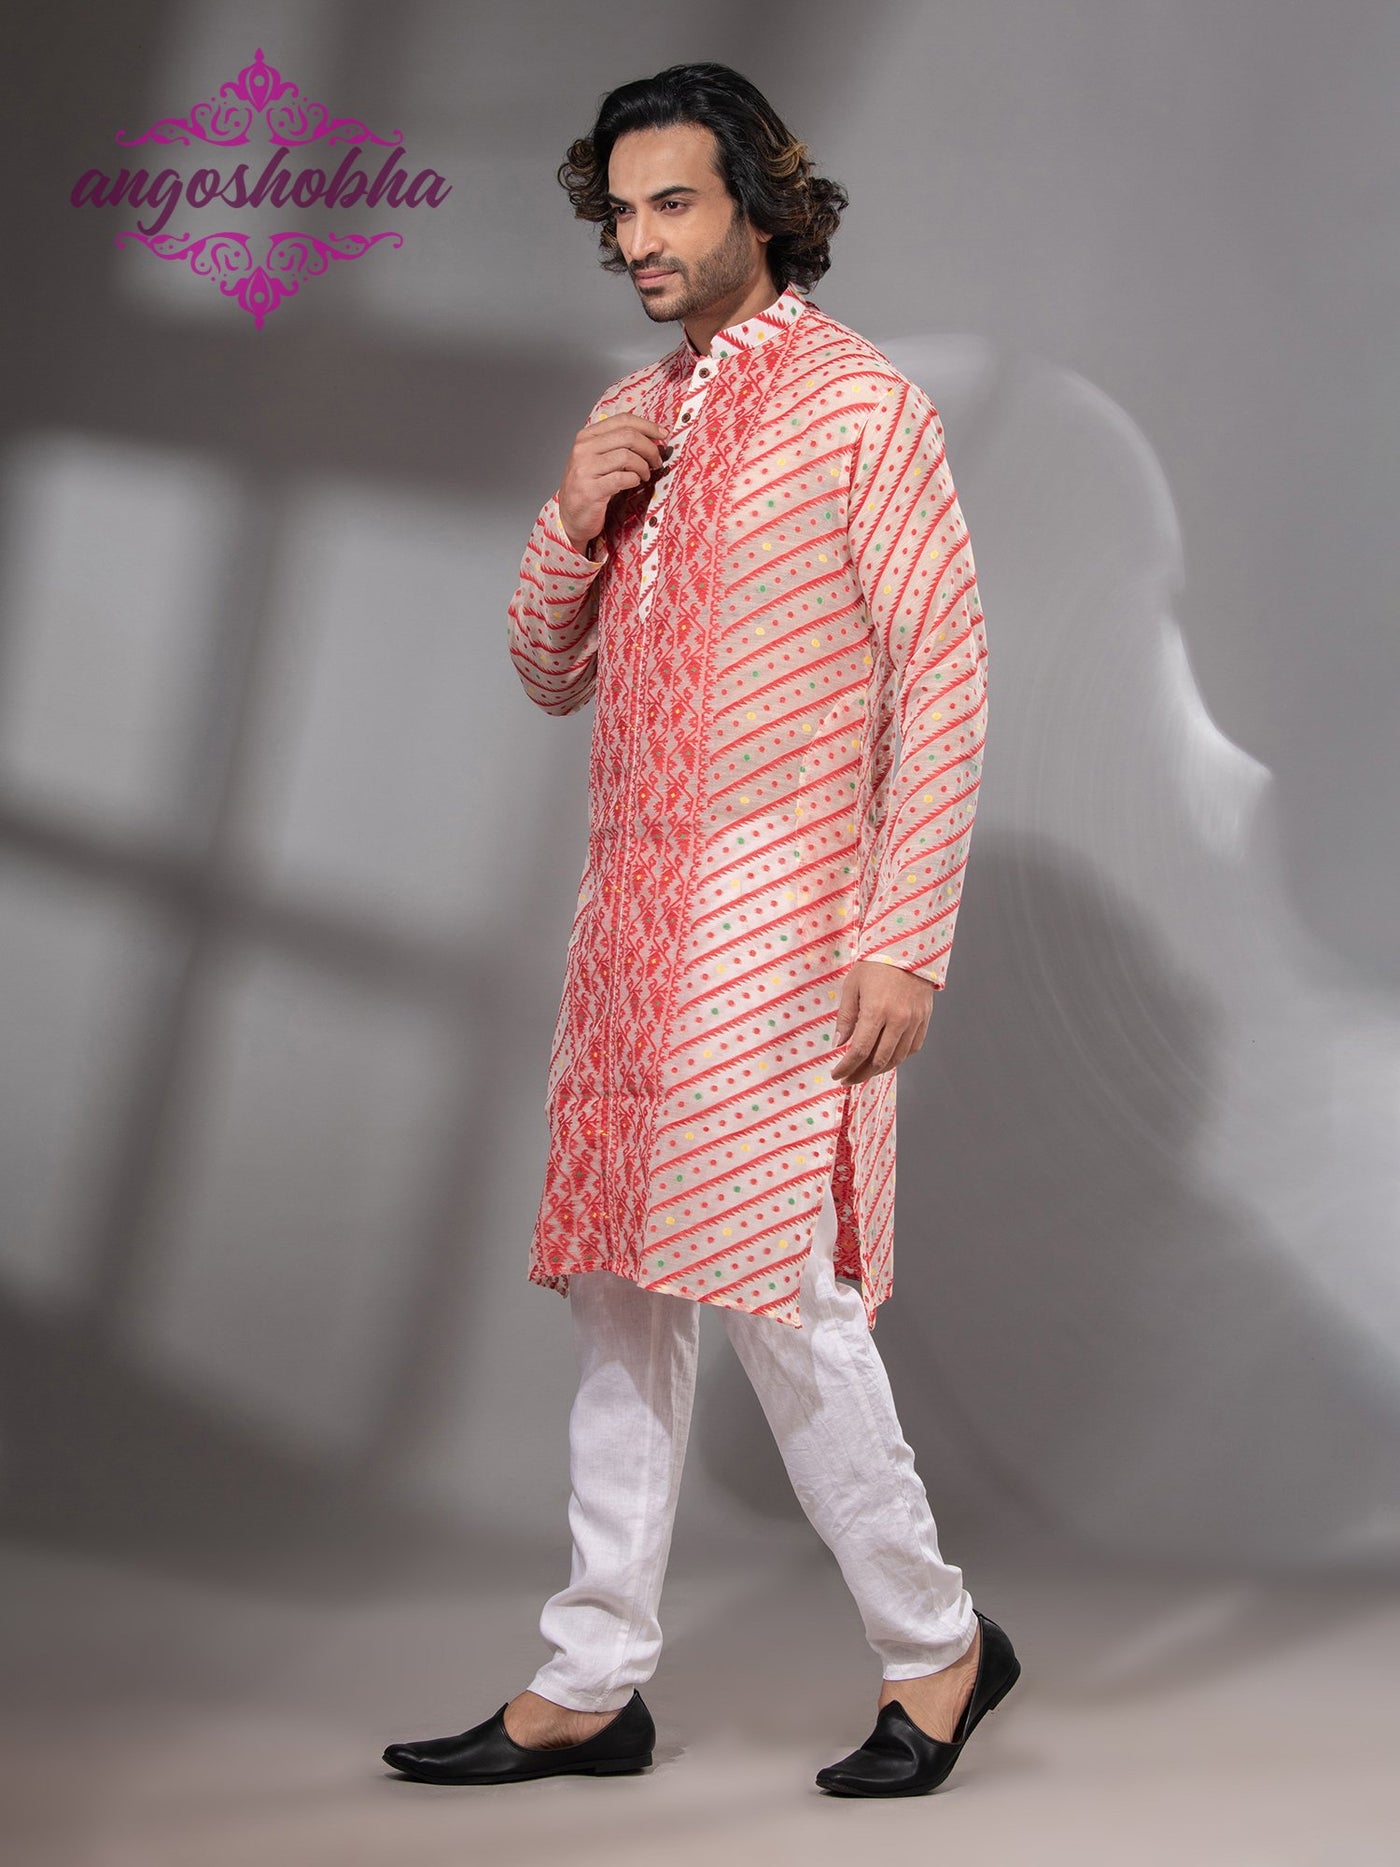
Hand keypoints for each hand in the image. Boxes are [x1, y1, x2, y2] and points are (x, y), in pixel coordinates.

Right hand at [558, 410, 670, 554]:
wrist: (569, 516)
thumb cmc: (588, 486)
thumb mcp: (597, 458)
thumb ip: (616, 444)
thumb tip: (652, 436)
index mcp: (587, 436)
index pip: (622, 420)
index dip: (647, 426)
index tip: (663, 434)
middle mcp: (584, 449)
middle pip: (628, 436)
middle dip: (650, 448)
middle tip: (656, 461)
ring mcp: (585, 469)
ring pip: (627, 456)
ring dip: (643, 467)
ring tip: (644, 476)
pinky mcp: (591, 490)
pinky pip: (623, 478)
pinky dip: (634, 480)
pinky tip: (633, 483)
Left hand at [829, 960, 934, 1084]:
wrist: (908, 949)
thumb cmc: (875, 965)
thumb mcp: (852, 986)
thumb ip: (846, 1017)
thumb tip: (839, 1044)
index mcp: (876, 1011)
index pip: (859, 1050)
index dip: (846, 1067)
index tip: (837, 1074)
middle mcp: (898, 1019)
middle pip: (878, 1060)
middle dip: (860, 1074)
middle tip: (848, 1079)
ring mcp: (914, 1021)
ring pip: (897, 1058)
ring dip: (879, 1070)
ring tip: (864, 1072)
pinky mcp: (924, 1020)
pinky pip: (912, 1048)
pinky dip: (898, 1058)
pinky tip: (886, 1059)